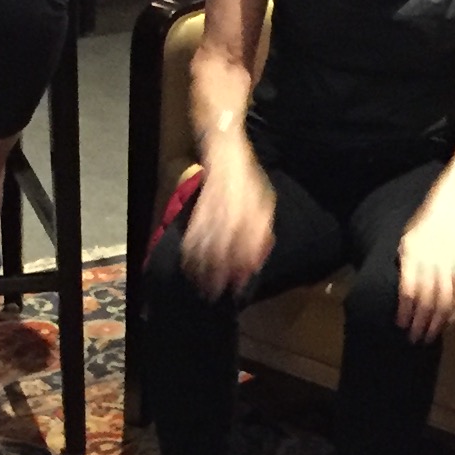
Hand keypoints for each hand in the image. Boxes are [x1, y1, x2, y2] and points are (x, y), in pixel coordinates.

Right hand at [180, 148, 276, 297]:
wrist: (227, 158)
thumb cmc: (250, 184)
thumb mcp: (265, 204)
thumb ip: (263, 232)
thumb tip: (258, 258)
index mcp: (251, 217)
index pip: (247, 248)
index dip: (242, 269)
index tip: (238, 286)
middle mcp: (231, 218)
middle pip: (223, 253)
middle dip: (217, 277)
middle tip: (215, 295)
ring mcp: (212, 216)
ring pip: (205, 248)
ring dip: (201, 270)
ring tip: (201, 288)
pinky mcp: (198, 213)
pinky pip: (191, 237)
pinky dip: (189, 254)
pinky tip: (188, 266)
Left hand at [392, 212, 454, 342]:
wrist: (446, 215)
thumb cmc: (419, 231)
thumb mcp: (403, 246)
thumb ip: (402, 269)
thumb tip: (400, 297)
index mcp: (412, 258)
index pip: (408, 291)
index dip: (405, 311)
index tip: (401, 325)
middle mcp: (431, 265)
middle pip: (427, 301)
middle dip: (420, 323)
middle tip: (414, 338)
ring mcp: (450, 268)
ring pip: (445, 302)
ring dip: (437, 323)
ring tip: (430, 336)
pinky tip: (450, 323)